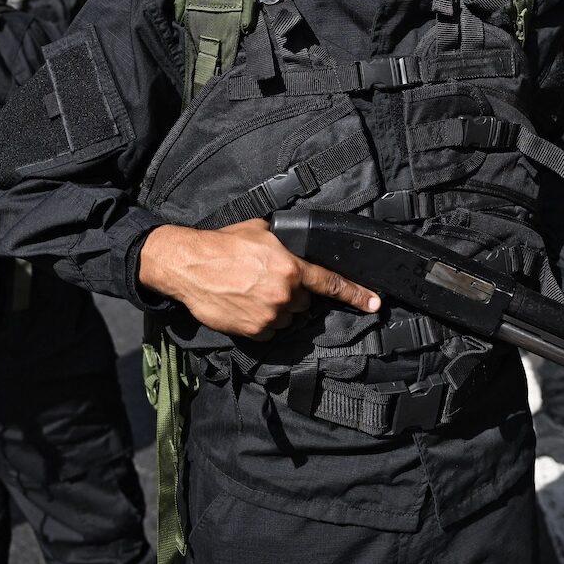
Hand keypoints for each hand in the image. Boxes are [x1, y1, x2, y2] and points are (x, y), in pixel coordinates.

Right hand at [138, 219, 379, 339]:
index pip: (331, 283)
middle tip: (266, 280)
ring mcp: (269, 316)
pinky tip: (243, 304)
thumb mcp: (261, 232)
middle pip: (304, 302)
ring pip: (286, 317)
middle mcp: (285, 294)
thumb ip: (286, 244)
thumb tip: (297, 246)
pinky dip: (260, 321)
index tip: (374, 303)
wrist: (189, 266)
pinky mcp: (254, 331)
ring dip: (276, 308)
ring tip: (250, 291)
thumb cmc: (222, 245)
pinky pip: (268, 330)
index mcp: (291, 267)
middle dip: (292, 293)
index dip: (356, 294)